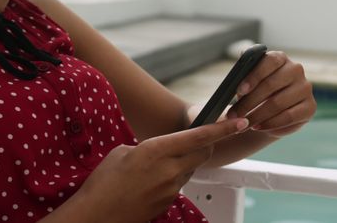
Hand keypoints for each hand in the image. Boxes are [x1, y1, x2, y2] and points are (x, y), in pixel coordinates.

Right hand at [76, 118, 248, 222]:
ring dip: (185, 161)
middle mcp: (170, 169)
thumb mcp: (124, 151)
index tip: (239, 122)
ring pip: (190, 169)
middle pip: (203, 153)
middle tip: (200, 138)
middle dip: (206, 143)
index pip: (200, 136)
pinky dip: (172, 177)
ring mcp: (171, 188)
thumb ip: (149, 147)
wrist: (96, 215)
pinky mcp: (168, 202)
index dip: (223, 129)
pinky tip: (150, 180)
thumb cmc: (103, 182)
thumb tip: (160, 151)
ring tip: (156, 164)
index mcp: (157, 150)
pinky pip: (178, 184)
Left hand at [226, 51, 315, 136]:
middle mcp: (295, 70)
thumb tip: (240, 63)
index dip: (253, 76)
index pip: (269, 62)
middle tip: (234, 115)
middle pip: (271, 85)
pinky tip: (257, 127)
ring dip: (257, 116)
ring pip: (278, 103)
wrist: (269, 112)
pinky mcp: (310, 107)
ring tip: (243, 123)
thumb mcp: (247, 81)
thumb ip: (244, 71)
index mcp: (280, 58)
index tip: (239, 91)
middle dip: (249, 102)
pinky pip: (288, 117)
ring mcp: (305, 88)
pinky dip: (270, 124)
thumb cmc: (255, 92)